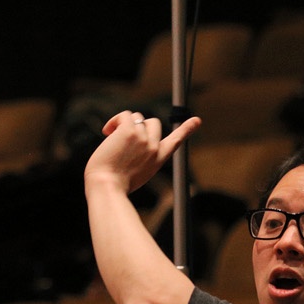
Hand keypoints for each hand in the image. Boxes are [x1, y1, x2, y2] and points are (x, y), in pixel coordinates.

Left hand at [84, 111, 201, 194]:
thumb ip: (139, 157)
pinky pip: (124, 115)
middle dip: (139, 125)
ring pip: (137, 116)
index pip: (176, 141)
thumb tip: (126, 144)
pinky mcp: (129, 131)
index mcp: (158, 159)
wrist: (107, 187)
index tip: (197, 120)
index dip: (186, 129)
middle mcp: (154, 147)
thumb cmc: (114, 185)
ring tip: (111, 137)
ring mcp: (143, 138)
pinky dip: (114, 121)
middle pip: (153, 122)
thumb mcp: (135, 174)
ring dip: (123, 124)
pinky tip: (106, 132)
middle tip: (122, 138)